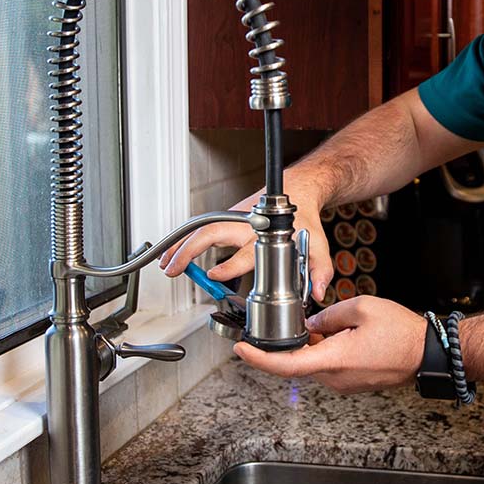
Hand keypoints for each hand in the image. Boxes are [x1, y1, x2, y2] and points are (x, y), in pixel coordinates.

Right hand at [158, 184, 333, 301]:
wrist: (297, 190)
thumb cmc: (305, 218)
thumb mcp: (319, 245)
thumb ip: (320, 270)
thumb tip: (316, 293)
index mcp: (267, 235)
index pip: (246, 252)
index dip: (229, 265)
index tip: (215, 275)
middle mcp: (247, 225)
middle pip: (213, 235)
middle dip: (190, 251)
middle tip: (173, 269)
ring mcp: (235, 219)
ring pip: (202, 229)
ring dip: (180, 245)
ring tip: (164, 263)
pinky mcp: (228, 218)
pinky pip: (202, 228)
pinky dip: (184, 240)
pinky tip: (173, 253)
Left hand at [233, 296, 426, 394]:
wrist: (427, 352)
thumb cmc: (400, 332)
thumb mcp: (361, 308)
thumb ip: (329, 315)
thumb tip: (311, 323)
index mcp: (333, 359)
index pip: (285, 365)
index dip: (258, 358)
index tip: (241, 349)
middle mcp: (334, 377)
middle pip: (299, 359)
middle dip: (294, 339)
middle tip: (297, 317)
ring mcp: (343, 383)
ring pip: (315, 360)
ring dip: (315, 342)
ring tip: (337, 322)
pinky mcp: (351, 382)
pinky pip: (329, 364)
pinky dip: (327, 348)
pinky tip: (342, 332)